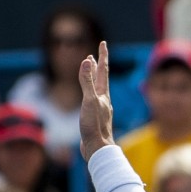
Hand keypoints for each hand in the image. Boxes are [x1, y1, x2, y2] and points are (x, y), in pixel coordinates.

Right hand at [78, 41, 115, 160]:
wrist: (98, 148)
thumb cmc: (94, 125)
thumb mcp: (89, 100)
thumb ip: (87, 81)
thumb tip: (86, 61)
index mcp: (103, 94)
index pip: (103, 70)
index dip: (102, 56)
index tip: (103, 43)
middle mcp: (103, 100)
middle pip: (101, 78)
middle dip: (98, 65)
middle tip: (95, 54)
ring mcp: (100, 109)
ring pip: (97, 89)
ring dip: (93, 78)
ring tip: (90, 71)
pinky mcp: (95, 118)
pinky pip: (92, 100)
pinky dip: (89, 92)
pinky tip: (87, 98)